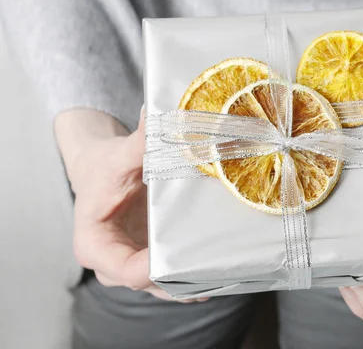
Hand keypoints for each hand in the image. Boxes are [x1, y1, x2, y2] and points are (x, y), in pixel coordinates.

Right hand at [65, 109, 204, 301]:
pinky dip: (191, 274)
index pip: (126, 271)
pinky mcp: (148, 261)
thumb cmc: (104, 166)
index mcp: (94, 245)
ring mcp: (131, 265)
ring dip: (191, 280)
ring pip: (163, 286)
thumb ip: (141, 142)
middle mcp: (110, 265)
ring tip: (224, 270)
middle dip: (182, 278)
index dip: (156, 269)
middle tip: (217, 266)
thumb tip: (167, 119)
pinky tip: (219, 269)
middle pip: (149, 283)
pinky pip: (170, 277)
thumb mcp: (119, 155)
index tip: (187, 255)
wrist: (102, 169)